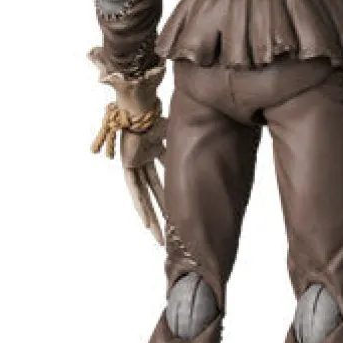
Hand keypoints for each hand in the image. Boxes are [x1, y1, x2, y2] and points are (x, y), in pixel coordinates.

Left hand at [90, 48, 167, 246]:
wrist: (138, 104)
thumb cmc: (154, 111)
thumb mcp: (174, 129)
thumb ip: (186, 136)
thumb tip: (214, 131)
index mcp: (153, 152)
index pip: (164, 181)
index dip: (169, 198)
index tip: (177, 214)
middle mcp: (143, 161)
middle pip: (156, 195)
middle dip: (164, 216)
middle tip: (169, 237)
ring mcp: (135, 164)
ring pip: (145, 197)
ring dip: (153, 217)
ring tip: (159, 238)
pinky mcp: (128, 164)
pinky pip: (135, 190)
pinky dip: (141, 205)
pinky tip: (146, 222)